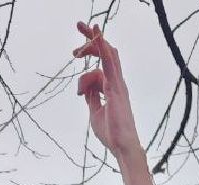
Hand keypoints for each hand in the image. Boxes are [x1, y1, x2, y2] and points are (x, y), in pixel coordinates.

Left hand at [75, 22, 159, 184]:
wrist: (122, 146)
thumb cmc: (111, 132)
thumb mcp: (94, 112)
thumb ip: (91, 97)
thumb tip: (84, 89)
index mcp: (112, 87)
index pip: (102, 63)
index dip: (91, 52)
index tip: (76, 51)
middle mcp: (117, 81)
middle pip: (106, 52)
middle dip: (92, 38)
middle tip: (79, 24)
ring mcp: (118, 84)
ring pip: (107, 54)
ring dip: (93, 40)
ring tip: (81, 33)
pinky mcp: (115, 88)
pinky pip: (110, 64)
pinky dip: (103, 49)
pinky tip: (97, 37)